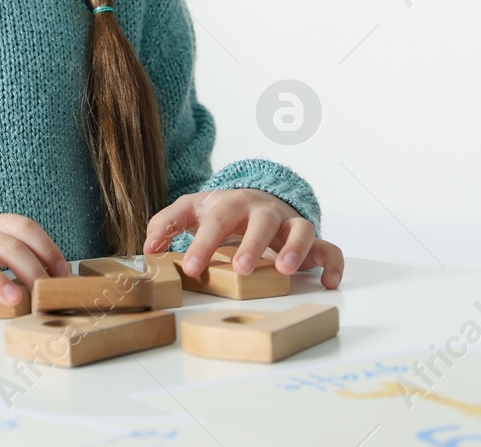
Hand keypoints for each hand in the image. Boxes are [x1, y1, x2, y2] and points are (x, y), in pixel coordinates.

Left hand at [143, 189, 343, 288]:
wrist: (258, 197)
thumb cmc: (223, 210)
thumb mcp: (193, 210)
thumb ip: (167, 223)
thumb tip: (148, 248)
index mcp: (232, 204)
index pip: (216, 221)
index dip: (203, 244)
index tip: (192, 269)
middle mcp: (263, 211)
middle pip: (262, 221)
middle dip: (252, 244)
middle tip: (240, 269)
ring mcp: (289, 224)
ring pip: (301, 230)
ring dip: (295, 249)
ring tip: (284, 271)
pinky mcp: (311, 240)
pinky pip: (329, 248)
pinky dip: (333, 263)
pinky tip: (328, 282)